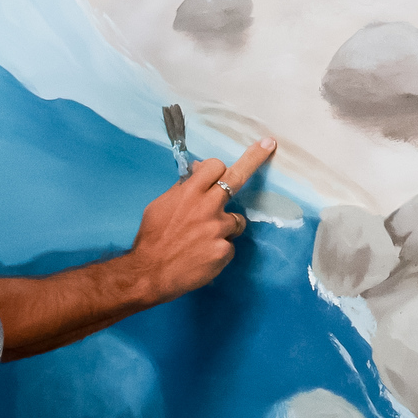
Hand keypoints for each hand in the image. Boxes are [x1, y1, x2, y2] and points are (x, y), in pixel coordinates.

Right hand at [125, 139, 275, 302]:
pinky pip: (229, 245)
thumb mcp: (160, 206)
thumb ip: (182, 189)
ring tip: (203, 239)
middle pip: (237, 177)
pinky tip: (202, 256)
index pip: (215, 166)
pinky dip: (219, 249)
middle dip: (254, 158)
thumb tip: (196, 173)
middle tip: (268, 144)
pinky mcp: (223, 251)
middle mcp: (207, 206)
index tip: (222, 169)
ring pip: (237, 220)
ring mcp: (218, 229)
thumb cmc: (151, 238)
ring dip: (226, 226)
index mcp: (189, 193)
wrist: (149, 273)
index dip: (217, 169)